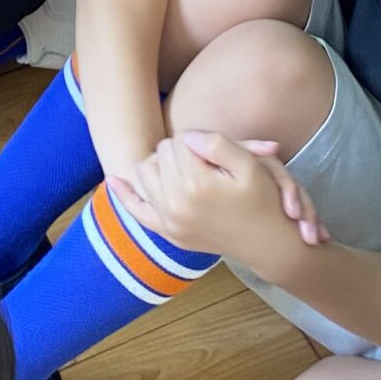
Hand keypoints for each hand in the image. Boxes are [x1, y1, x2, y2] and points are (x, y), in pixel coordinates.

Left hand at [112, 131, 324, 268]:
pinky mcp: (167, 233)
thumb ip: (217, 144)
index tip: (215, 152)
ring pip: (145, 172)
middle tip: (204, 161)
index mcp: (197, 185)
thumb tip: (187, 137)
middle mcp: (176, 205)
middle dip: (180, 150)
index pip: (179, 141)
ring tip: (186, 169)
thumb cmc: (263, 200)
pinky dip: (124, 194)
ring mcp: (169, 222)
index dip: (198, 140)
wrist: (267, 243)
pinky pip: (136, 210)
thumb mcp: (251, 166)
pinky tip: (114, 179)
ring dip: (161, 164)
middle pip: (161, 153)